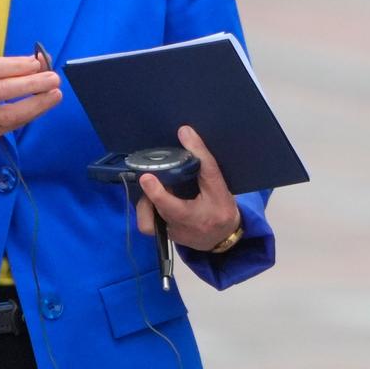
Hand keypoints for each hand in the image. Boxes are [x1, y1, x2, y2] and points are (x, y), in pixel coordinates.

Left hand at [134, 126, 242, 251]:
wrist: (223, 236)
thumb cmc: (222, 207)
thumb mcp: (218, 184)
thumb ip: (203, 159)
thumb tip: (184, 131)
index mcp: (198, 216)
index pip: (175, 206)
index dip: (157, 193)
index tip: (146, 177)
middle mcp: (182, 230)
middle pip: (156, 214)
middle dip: (150, 195)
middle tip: (151, 178)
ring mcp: (171, 235)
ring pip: (147, 222)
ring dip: (147, 203)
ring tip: (156, 189)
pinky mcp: (164, 237)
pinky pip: (148, 224)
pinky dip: (148, 210)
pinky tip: (155, 200)